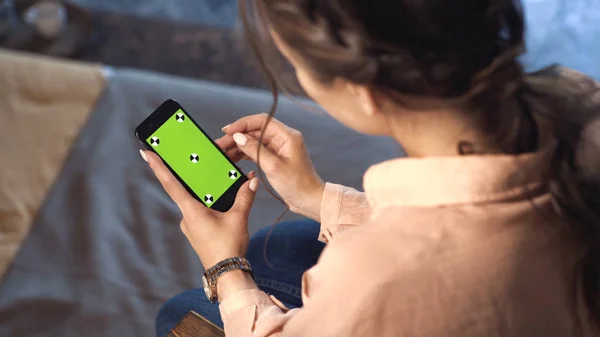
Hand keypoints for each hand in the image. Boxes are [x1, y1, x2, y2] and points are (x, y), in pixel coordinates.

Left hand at [141, 150, 258, 268]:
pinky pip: (200, 212)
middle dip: (185, 175)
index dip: (158, 168)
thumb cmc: (228, 247)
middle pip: (182, 190)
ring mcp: (191, 226)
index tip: (146, 153)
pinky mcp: (198, 232)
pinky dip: (208, 203)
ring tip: (216, 182)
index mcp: (191, 211)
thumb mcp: (239, 218)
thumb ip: (245, 196)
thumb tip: (252, 180)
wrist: (226, 273)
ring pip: (194, 202)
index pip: (171, 184)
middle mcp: (186, 217)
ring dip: (202, 191)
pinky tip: (221, 201)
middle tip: (185, 159)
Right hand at [216, 114, 324, 220]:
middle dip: (237, 136)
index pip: (261, 121)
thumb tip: (238, 137)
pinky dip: (245, 154)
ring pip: (254, 141)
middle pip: (255, 131)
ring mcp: (279, 148)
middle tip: (220, 144)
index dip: (242, 124)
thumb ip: (255, 150)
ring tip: (222, 152)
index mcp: (287, 135)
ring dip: (239, 146)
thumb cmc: (297, 184)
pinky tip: (233, 158)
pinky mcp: (275, 157)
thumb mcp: (273, 166)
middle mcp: (283, 138)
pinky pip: (257, 151)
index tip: (227, 131)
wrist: (309, 200)